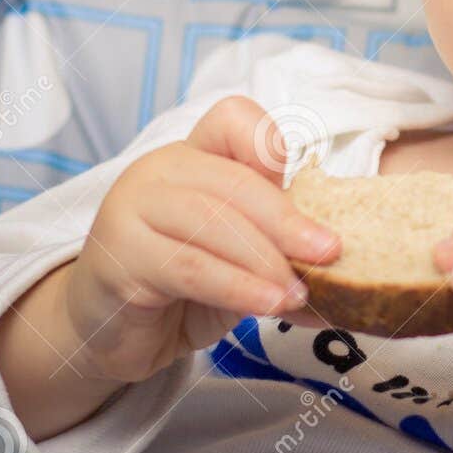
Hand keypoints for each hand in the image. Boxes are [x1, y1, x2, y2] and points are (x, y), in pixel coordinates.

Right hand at [54, 95, 340, 384]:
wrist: (112, 332)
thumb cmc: (181, 287)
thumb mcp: (237, 257)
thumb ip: (275, 245)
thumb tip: (340, 263)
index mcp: (191, 156)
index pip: (233, 119)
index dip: (271, 146)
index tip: (306, 189)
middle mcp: (158, 170)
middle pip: (233, 180)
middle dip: (288, 220)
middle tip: (328, 254)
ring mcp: (132, 207)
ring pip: (211, 222)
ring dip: (265, 261)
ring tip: (298, 293)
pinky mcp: (119, 255)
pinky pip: (189, 267)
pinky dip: (237, 287)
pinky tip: (267, 306)